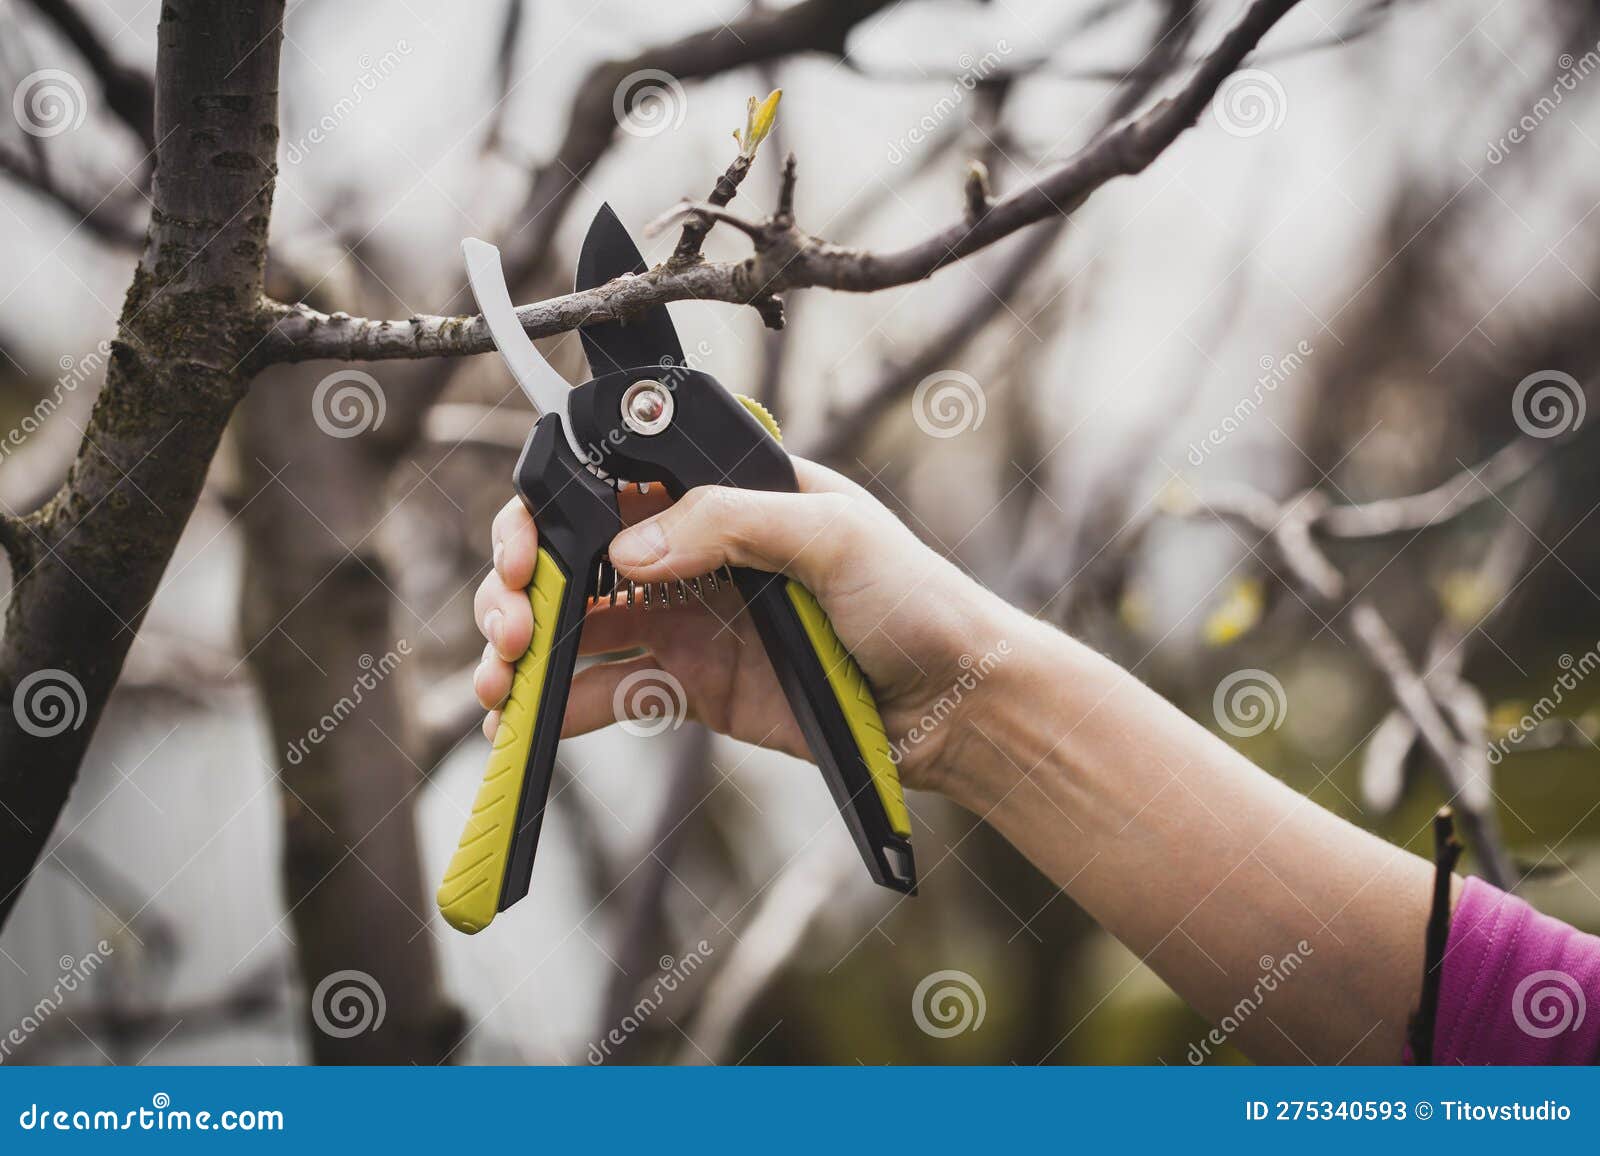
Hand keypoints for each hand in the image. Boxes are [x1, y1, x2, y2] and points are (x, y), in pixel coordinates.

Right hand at [471, 456, 1015, 792]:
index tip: (529, 544)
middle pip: (577, 551)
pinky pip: (609, 690)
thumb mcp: (835, 536)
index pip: (616, 477)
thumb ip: (733, 524)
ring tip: (499, 679)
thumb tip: (632, 545)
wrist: (953, 706)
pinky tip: (521, 723)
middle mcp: (696, 550)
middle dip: (523, 579)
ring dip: (526, 645)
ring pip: (578, 622)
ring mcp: (688, 619)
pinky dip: (559, 706)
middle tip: (511, 621)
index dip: (555, 503)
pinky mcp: (692, 686)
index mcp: (726, 492)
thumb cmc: (916, 600)